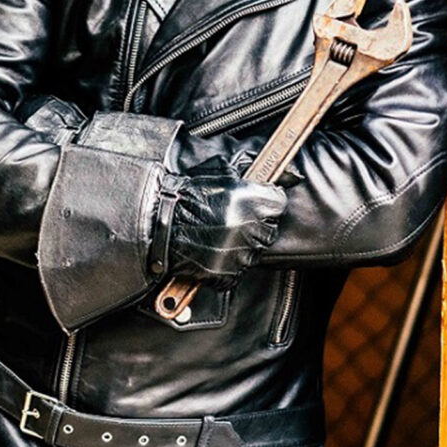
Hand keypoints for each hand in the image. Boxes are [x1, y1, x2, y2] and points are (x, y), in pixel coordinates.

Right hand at [161, 171, 286, 288]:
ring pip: (254, 252)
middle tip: (236, 219)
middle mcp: (248, 228)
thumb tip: (286, 175)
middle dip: (257, 224)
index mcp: (251, 200)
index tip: (260, 201)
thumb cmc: (189, 195)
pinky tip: (215, 249)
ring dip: (243, 245)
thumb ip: (254, 173)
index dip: (269, 201)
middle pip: (270, 230)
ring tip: (221, 234)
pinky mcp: (226, 273)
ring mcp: (238, 253)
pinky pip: (238, 271)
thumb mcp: (223, 173)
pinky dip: (229, 264)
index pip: (279, 203)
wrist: (160, 221)